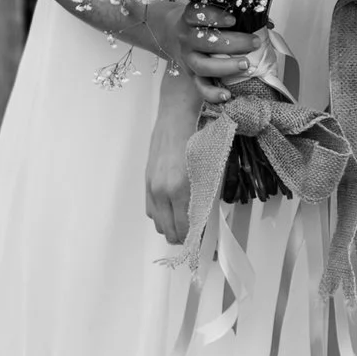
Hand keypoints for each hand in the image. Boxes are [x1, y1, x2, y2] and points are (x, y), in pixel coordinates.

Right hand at [145, 70, 202, 244]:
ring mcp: (151, 186)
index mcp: (180, 188)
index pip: (186, 229)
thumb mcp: (210, 168)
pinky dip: (162, 215)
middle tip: (199, 234)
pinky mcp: (146, 181)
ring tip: (187, 222)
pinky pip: (151, 210)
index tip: (206, 243)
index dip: (197, 240)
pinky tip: (173, 207)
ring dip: (172, 227)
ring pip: (158, 224)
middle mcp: (162, 191)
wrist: (177, 112)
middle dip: (185, 237)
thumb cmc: (199, 135)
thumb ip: (206, 197)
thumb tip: (207, 219)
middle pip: (170, 232)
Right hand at [160, 3, 257, 100]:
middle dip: (232, 43)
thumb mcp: (206, 12)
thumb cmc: (198, 22)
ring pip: (202, 65)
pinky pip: (200, 87)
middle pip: (204, 41)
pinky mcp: (190, 75)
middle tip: (254, 43)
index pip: (197, 14)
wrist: (169, 33)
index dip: (214, 17)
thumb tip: (265, 21)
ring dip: (226, 66)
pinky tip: (227, 95)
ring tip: (246, 65)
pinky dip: (212, 93)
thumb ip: (231, 14)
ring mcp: (187, 58)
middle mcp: (186, 38)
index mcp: (189, 19)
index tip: (233, 19)